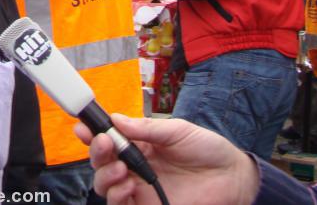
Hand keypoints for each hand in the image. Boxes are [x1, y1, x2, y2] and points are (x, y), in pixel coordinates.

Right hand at [74, 114, 258, 204]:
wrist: (233, 177)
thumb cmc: (207, 149)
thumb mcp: (178, 131)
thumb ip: (147, 129)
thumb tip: (117, 119)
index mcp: (140, 144)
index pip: (109, 139)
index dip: (92, 133)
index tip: (83, 128)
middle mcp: (135, 166)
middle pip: (101, 163)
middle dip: (96, 153)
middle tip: (104, 144)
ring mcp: (140, 189)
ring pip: (105, 185)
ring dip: (105, 175)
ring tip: (122, 169)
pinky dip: (116, 196)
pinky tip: (127, 187)